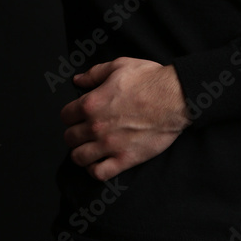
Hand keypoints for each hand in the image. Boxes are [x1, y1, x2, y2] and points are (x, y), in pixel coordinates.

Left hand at [59, 57, 191, 180]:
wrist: (175, 98)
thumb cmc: (149, 80)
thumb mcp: (119, 66)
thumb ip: (94, 74)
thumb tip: (77, 80)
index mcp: (91, 104)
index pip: (65, 116)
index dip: (71, 115)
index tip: (79, 115)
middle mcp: (96, 127)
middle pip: (69, 138)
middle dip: (75, 133)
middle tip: (84, 131)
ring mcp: (109, 145)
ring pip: (79, 157)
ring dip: (81, 153)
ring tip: (89, 148)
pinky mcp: (125, 159)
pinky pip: (99, 173)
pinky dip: (94, 170)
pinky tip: (98, 162)